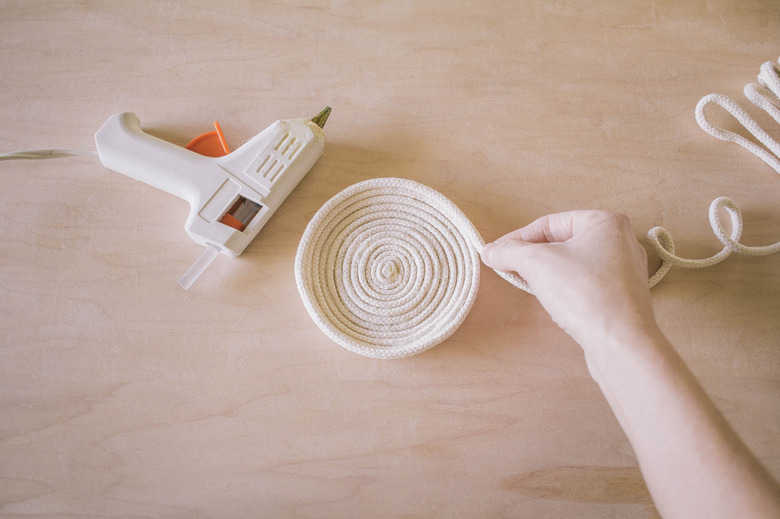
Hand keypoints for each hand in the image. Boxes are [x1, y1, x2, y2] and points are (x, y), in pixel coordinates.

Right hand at [481, 211, 656, 347]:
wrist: (619, 342)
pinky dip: (566, 288)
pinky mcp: (622, 298)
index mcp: (605, 223)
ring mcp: (625, 272)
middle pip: (563, 243)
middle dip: (533, 255)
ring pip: (574, 264)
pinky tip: (554, 300)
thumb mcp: (536, 263)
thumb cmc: (586, 293)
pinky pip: (587, 284)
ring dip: (548, 272)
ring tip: (528, 283)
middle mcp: (621, 242)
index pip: (550, 223)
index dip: (518, 238)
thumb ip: (510, 252)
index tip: (498, 252)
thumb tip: (491, 251)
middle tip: (510, 267)